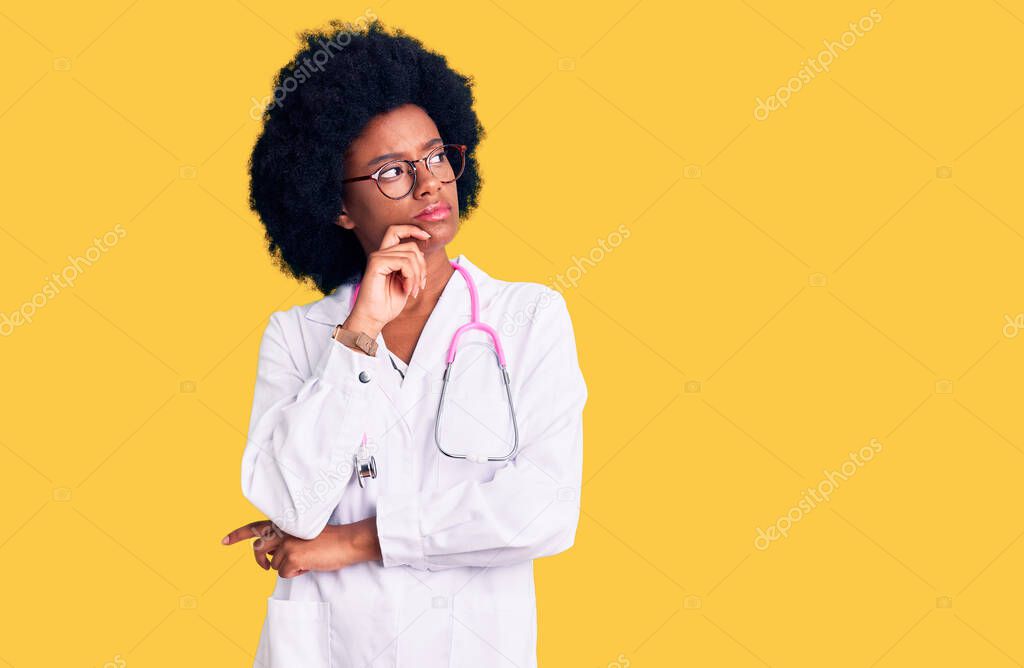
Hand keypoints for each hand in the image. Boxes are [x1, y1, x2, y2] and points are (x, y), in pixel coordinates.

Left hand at [221, 518, 381, 577]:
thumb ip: (286, 540)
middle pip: (258, 549)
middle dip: (260, 560)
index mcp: (285, 523)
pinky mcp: (291, 557)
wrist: (347, 542)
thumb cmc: (330, 540)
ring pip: (273, 565)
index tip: (224, 541)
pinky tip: (309, 565)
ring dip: (287, 567)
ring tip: (305, 560)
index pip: (256, 527)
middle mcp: (282, 531)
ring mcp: (286, 544)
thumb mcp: (304, 535)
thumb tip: (272, 556)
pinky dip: (296, 574)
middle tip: (263, 566)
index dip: (238, 535)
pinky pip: (284, 574)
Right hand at [345, 224, 429, 336]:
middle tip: (420, 285)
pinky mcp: (376, 264)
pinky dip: (411, 277)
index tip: (427, 236)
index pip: (397, 231)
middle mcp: (380, 254)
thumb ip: (411, 266)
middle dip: (422, 266)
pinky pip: (404, 263)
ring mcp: (377, 257)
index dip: (412, 229)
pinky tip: (407, 290)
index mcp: (386, 256)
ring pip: (410, 255)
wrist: (373, 318)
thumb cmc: (387, 303)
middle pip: (410, 246)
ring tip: (413, 291)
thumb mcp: (405, 282)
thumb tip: (420, 253)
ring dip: (417, 276)